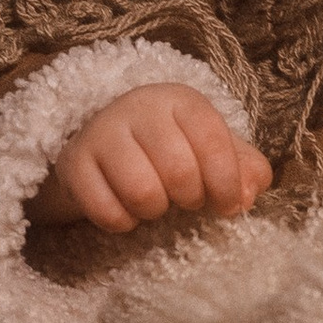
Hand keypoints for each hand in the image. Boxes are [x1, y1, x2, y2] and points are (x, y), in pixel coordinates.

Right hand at [30, 84, 272, 231]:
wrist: (105, 143)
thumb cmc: (172, 148)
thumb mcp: (214, 150)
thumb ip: (246, 169)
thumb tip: (248, 194)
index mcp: (181, 100)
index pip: (212, 141)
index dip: (225, 182)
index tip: (226, 205)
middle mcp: (139, 107)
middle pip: (179, 171)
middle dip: (190, 198)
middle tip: (187, 201)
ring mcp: (101, 132)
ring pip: (142, 192)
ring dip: (156, 211)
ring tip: (157, 203)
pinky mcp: (74, 163)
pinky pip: (106, 211)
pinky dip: (123, 223)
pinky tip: (127, 212)